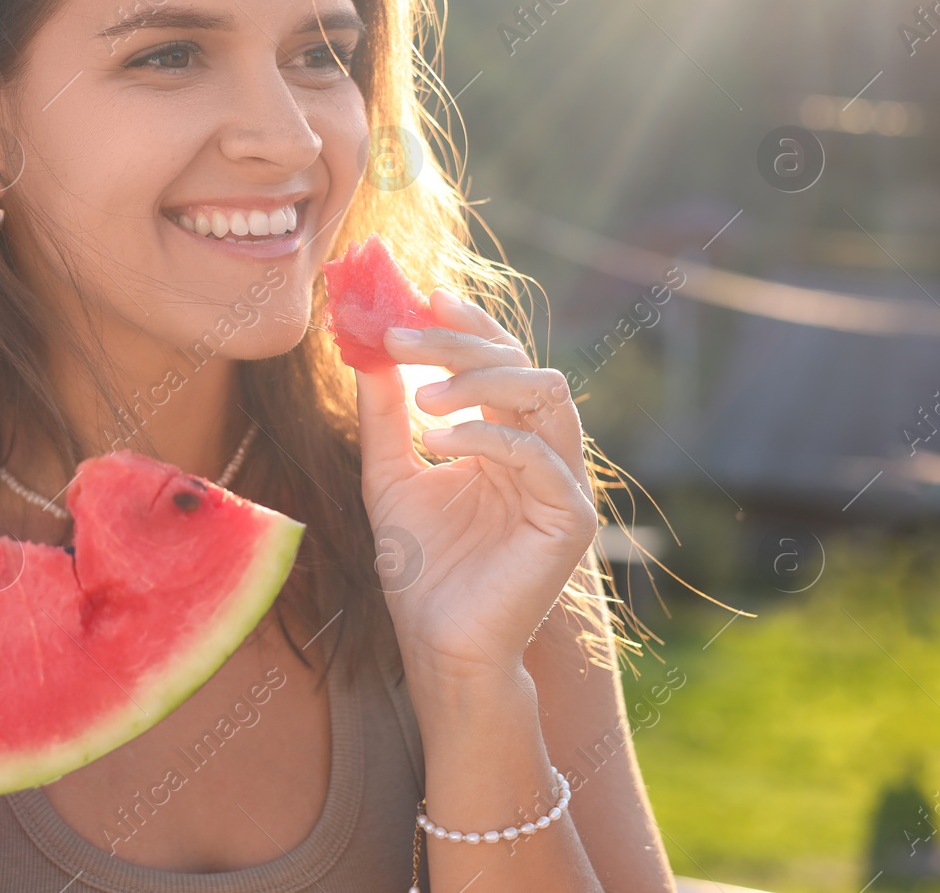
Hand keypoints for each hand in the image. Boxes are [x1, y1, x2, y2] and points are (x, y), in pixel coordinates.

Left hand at [355, 288, 597, 693]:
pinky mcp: (571, 518)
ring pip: (545, 392)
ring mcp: (563, 483)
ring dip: (480, 380)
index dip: (467, 325)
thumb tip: (368, 349)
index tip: (421, 295)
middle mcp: (542, 452)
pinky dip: (486, 435)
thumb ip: (386, 415)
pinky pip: (538, 453)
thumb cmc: (419, 567)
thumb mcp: (390, 475)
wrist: (438, 644)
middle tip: (401, 338)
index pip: (500, 361)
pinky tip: (437, 440)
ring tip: (423, 398)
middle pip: (522, 364)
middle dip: (460, 344)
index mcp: (506, 438)